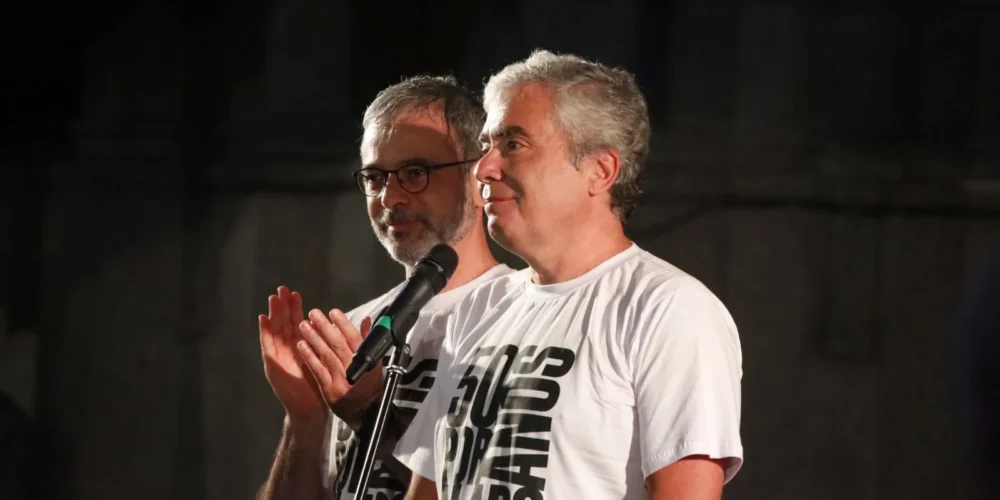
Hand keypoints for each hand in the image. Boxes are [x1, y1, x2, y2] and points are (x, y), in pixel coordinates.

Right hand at [259, 286, 324, 421]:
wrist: (310, 408)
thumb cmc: (318, 385)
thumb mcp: (327, 360)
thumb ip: (332, 344)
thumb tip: (341, 328)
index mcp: (301, 347)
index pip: (297, 324)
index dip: (296, 309)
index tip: (296, 294)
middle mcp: (288, 350)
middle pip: (284, 324)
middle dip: (283, 306)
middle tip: (282, 289)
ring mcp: (279, 356)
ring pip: (275, 331)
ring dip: (273, 314)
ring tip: (273, 298)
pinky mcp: (273, 365)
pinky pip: (268, 345)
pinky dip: (264, 331)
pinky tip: (264, 319)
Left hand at [296, 308, 384, 425]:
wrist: (364, 413)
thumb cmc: (370, 387)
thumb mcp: (375, 363)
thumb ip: (368, 341)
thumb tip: (367, 321)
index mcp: (367, 362)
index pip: (355, 339)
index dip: (343, 325)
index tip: (334, 312)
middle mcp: (354, 370)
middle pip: (338, 345)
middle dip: (325, 328)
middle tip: (314, 314)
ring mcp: (341, 380)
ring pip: (327, 356)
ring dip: (314, 339)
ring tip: (304, 325)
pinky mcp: (329, 389)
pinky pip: (318, 370)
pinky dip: (310, 357)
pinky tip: (302, 345)